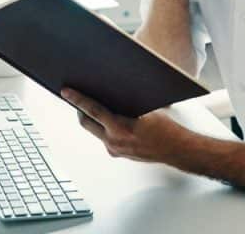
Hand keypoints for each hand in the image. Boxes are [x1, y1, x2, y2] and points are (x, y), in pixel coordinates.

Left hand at [60, 87, 186, 162]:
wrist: (178, 151)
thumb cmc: (167, 129)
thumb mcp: (147, 110)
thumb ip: (126, 104)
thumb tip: (111, 90)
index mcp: (121, 129)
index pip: (93, 110)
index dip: (77, 99)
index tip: (66, 92)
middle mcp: (114, 141)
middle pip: (87, 123)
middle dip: (79, 109)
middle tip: (74, 97)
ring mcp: (115, 150)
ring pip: (94, 131)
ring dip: (91, 118)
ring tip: (89, 105)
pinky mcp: (118, 153)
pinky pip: (104, 137)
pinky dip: (102, 127)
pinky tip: (107, 119)